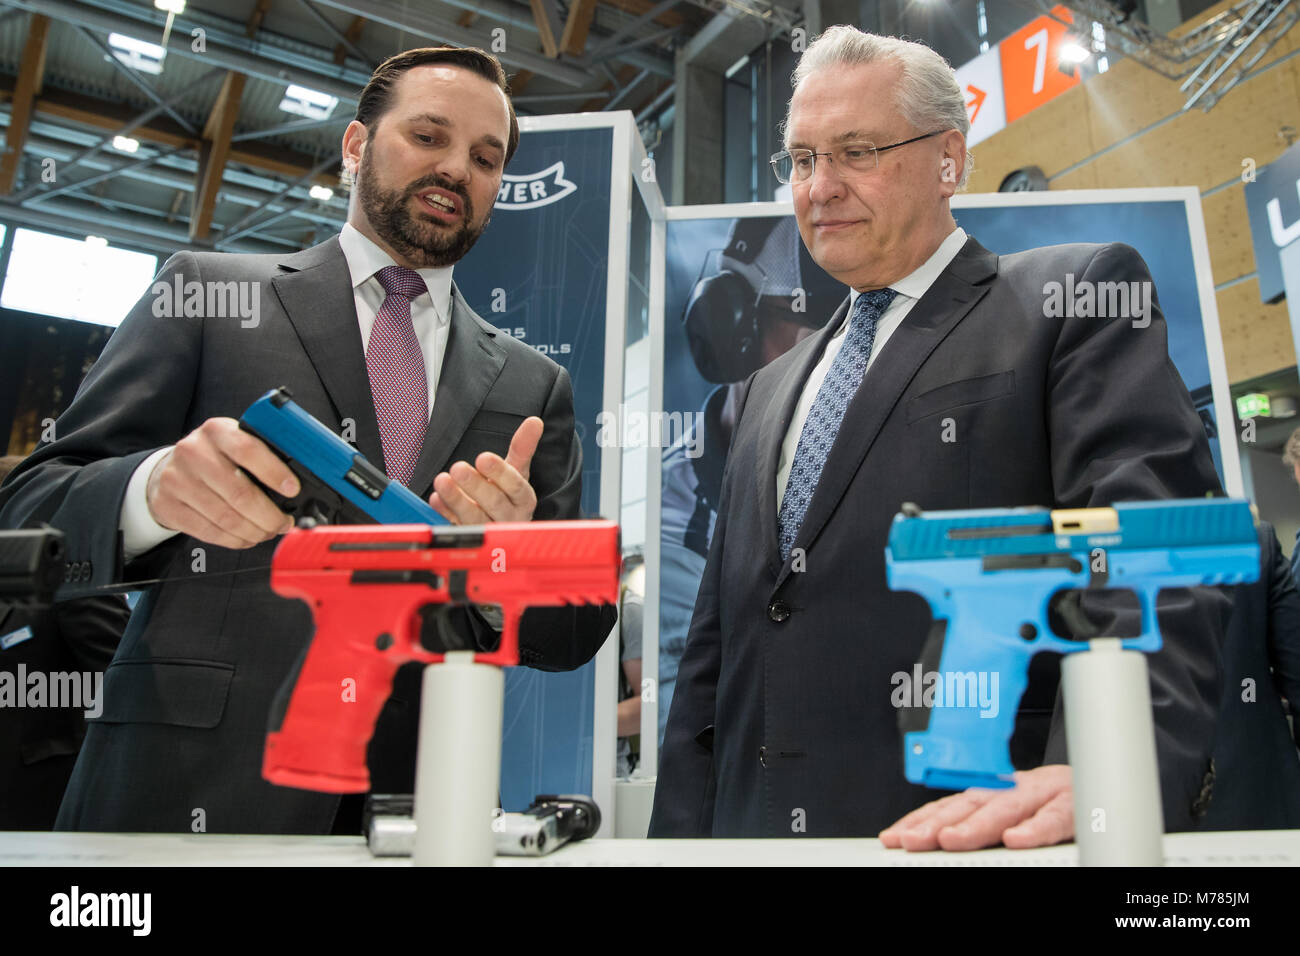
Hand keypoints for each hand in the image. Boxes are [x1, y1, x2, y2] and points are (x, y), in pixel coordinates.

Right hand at [146, 417, 298, 548]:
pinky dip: (235, 540)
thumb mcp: (235, 443)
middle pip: (240, 493)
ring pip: (226, 517)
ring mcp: (177, 480)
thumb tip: (297, 484)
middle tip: (283, 523)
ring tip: (268, 532)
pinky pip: (209, 531)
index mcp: (217, 431)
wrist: (168, 471)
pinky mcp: (168, 505)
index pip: (249, 450)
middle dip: (270, 515)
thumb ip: (262, 456)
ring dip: (255, 531)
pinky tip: (247, 537)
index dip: (275, 473)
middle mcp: (194, 452)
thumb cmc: (214, 458)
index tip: (293, 490)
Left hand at [429, 417, 542, 523]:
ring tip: (442, 480)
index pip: (516, 486)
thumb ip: (523, 448)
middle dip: (475, 486)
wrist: (499, 525)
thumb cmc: (507, 495)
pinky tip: (436, 499)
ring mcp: (488, 530)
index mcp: (523, 499)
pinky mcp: (469, 537)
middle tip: (458, 468)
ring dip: (456, 499)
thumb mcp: (517, 471)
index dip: (500, 473)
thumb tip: (535, 421)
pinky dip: (444, 513)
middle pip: (494, 503)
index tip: (483, 458)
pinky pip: (455, 527)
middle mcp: (508, 517)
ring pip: (473, 517)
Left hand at [878, 764, 1073, 850]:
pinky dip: (1036, 828)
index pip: (952, 805)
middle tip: (912, 840)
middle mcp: (1015, 789)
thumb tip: (937, 841)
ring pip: (1008, 807)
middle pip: (971, 804)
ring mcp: (1044, 793)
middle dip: (938, 823)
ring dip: (977, 824)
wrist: (1108, 778)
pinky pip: (1055, 817)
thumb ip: (983, 822)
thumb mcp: (1015, 813)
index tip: (894, 837)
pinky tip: (1017, 839)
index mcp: (997, 792)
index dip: (920, 820)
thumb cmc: (1058, 803)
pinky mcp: (1076, 804)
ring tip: (951, 839)